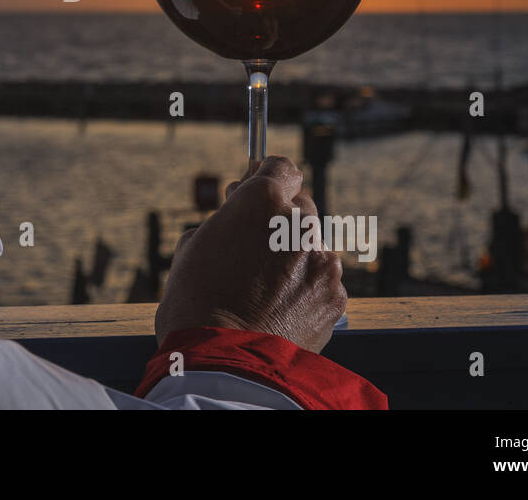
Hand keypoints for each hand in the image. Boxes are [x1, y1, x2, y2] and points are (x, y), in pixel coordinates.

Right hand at [154, 155, 346, 352]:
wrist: (227, 362)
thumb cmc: (197, 302)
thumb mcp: (192, 247)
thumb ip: (223, 223)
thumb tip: (234, 217)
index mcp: (261, 201)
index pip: (281, 166)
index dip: (268, 177)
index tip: (257, 189)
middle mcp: (299, 223)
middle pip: (300, 205)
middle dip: (281, 218)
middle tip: (255, 242)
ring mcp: (322, 260)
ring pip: (312, 245)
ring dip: (294, 255)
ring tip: (265, 286)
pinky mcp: (335, 295)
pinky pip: (322, 280)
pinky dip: (306, 288)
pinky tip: (280, 307)